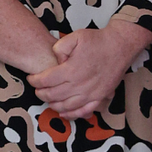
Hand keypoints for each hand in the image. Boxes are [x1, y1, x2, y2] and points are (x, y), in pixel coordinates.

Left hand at [28, 20, 151, 119]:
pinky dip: (71, 114)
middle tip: (37, 89)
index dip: (35, 80)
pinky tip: (63, 112)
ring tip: (47, 99)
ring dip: (52, 104)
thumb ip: (60, 47)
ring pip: (65, 106)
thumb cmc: (98, 41)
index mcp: (71, 70)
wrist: (120, 46)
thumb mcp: (75, 36)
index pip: (46, 80)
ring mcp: (90, 93)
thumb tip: (55, 60)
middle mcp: (79, 85)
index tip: (31, 78)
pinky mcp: (99, 97)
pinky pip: (83, 112)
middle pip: (53, 95)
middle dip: (41, 93)